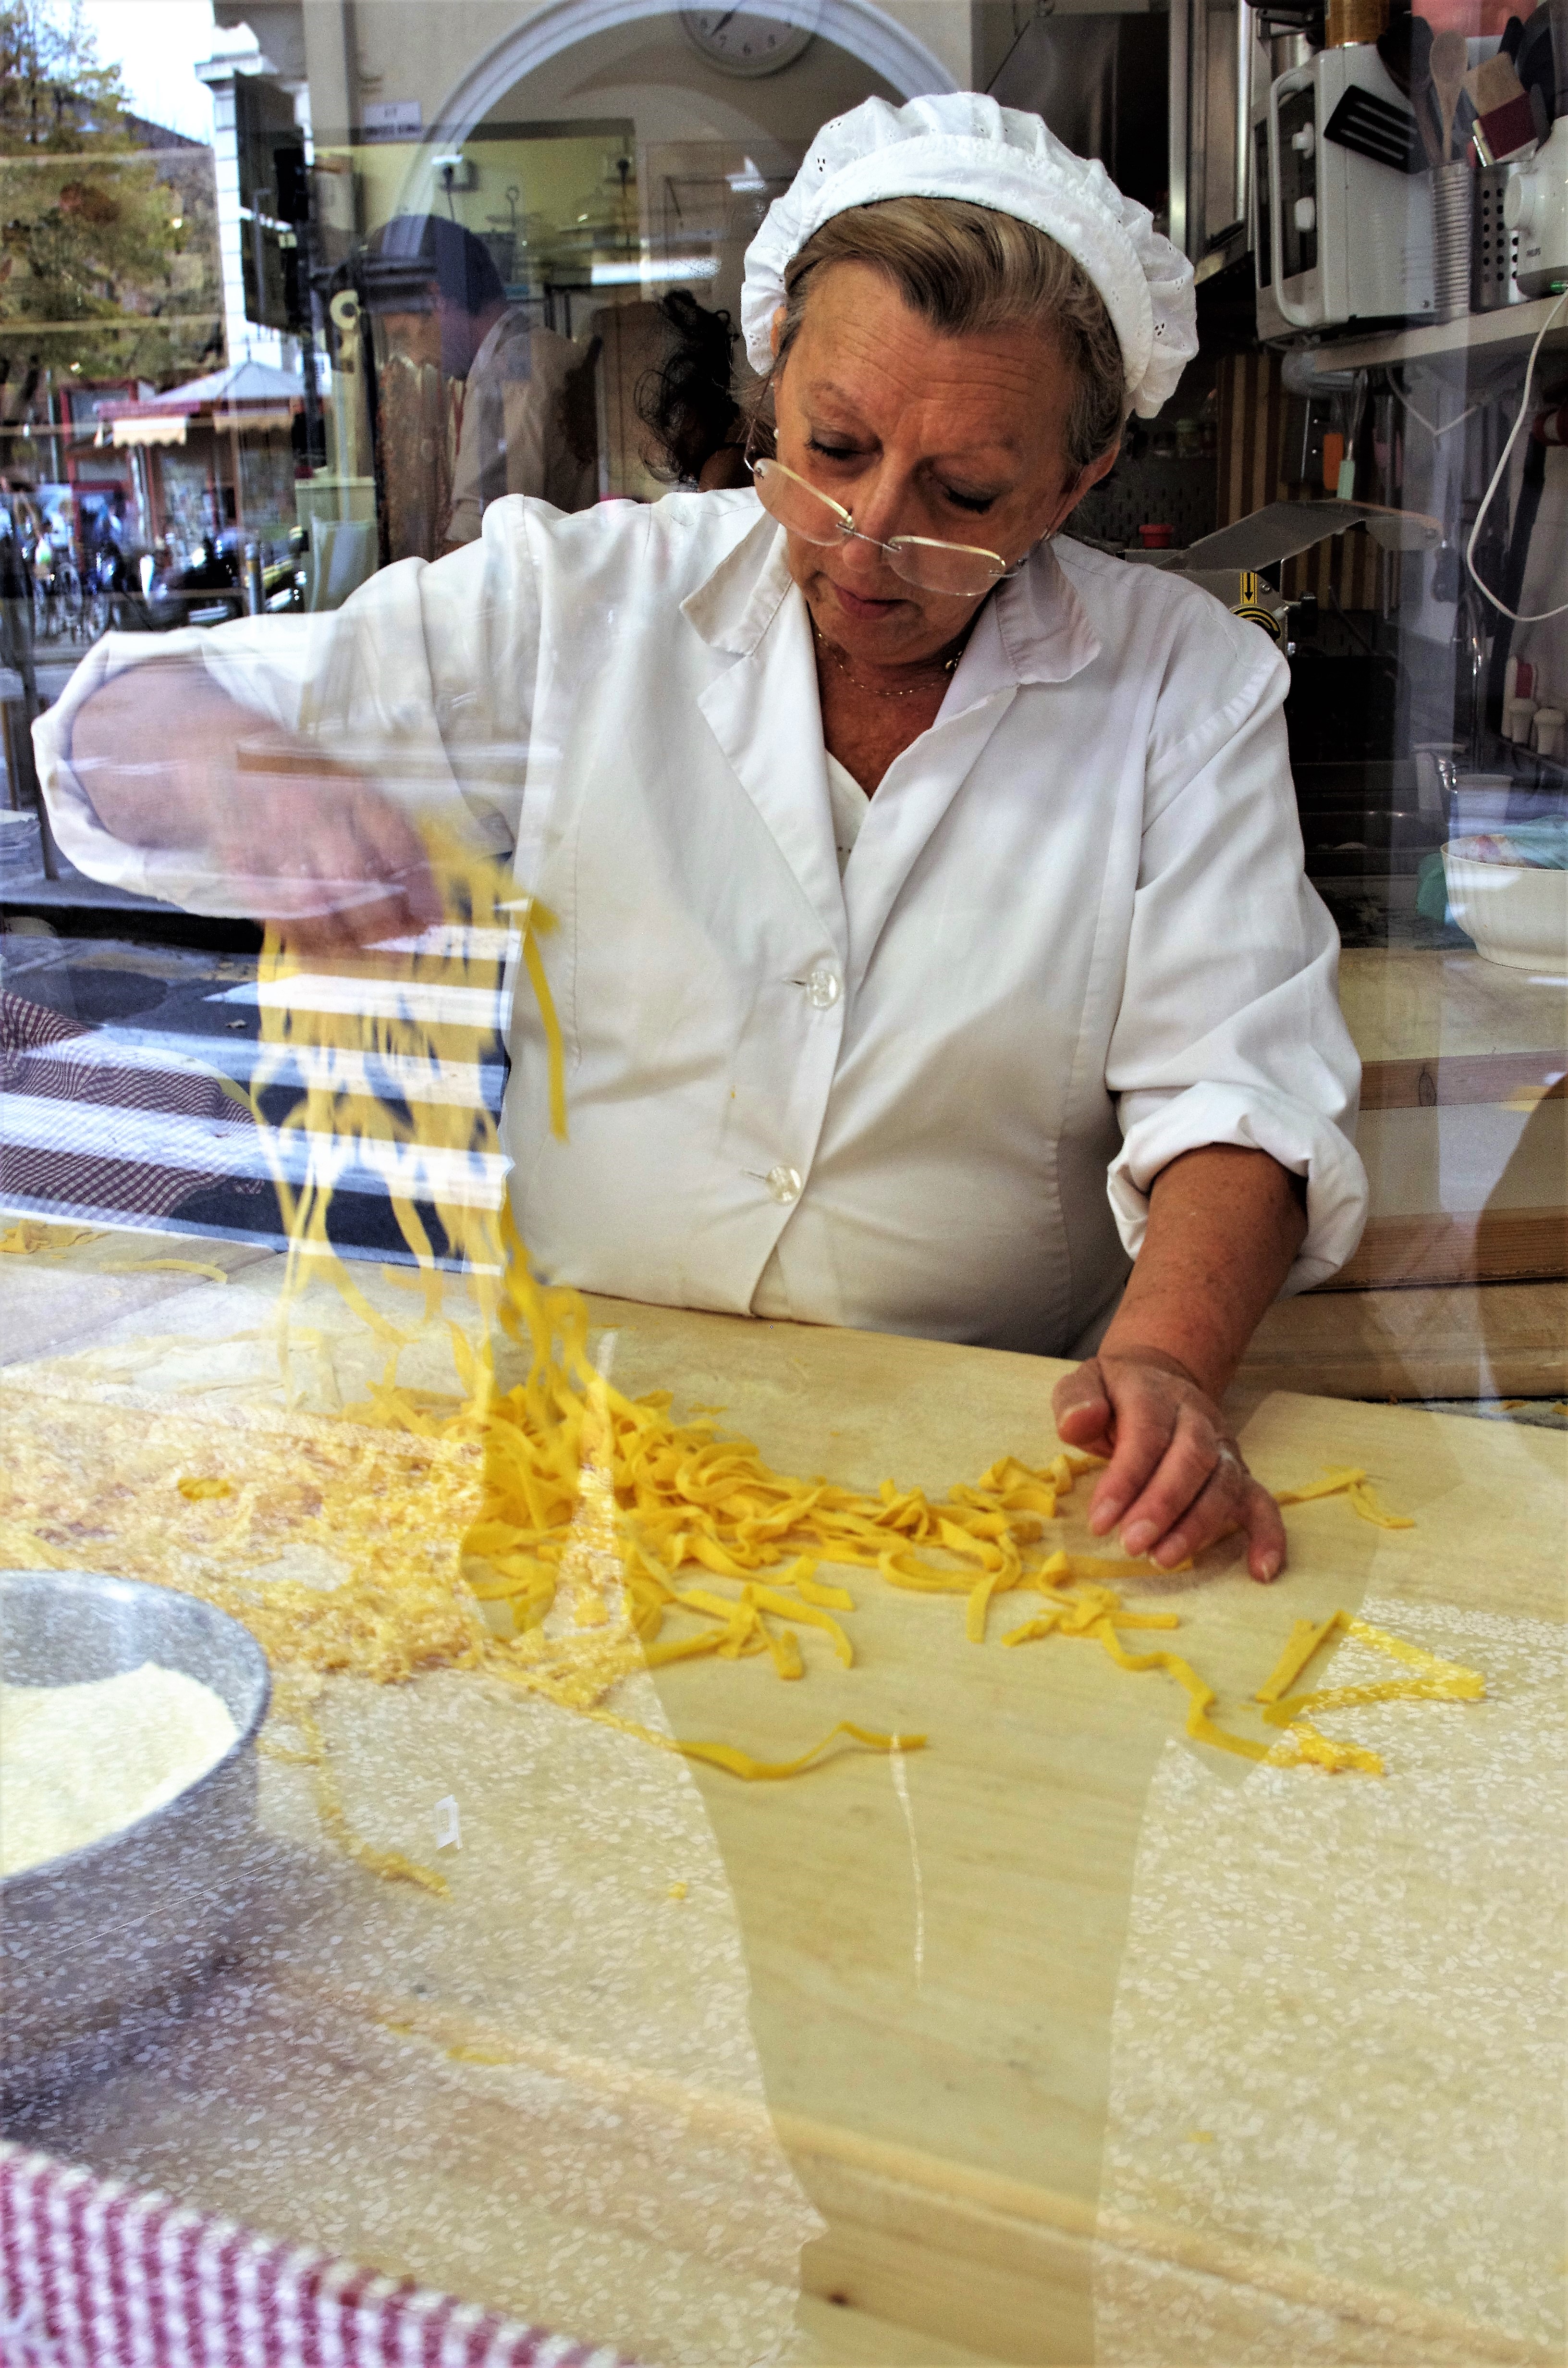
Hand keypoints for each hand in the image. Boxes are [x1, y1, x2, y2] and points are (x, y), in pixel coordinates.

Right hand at [219, 741, 442, 959]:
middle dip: (380, 921)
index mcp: (349, 789)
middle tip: (399, 948)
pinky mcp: (241, 862)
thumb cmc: (303, 780)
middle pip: (351, 876)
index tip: (431, 920)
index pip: (394, 840)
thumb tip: (422, 893)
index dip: (418, 888)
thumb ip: (385, 831)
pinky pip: (270, 909)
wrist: (224, 756)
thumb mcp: (351, 786)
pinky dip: (297, 937)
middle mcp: (311, 811)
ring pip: (309, 901)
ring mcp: (272, 837)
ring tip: (362, 957)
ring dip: (340, 939)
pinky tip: (318, 952)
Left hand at [1051, 1348, 1284, 1583]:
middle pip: (1191, 1459)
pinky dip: (1267, 1535)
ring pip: (1223, 1484)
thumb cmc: (1113, 1396)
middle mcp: (1197, 1417)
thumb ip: (1075, 1400)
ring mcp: (1223, 1445)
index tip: (1100, 1522)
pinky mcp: (1238, 1472)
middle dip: (1162, 1506)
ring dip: (1197, 1526)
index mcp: (1155, 1393)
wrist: (1155, 1380)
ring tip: (1163, 1559)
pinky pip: (1262, 1502)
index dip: (1126, 1479)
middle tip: (1131, 1545)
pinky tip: (1261, 1570)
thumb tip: (1076, 1422)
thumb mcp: (1085, 1385)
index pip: (1147, 1433)